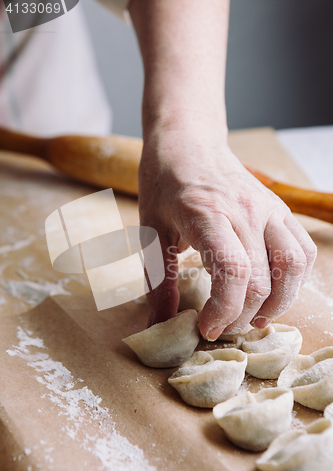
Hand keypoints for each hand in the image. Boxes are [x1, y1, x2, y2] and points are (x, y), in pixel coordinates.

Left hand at [139, 122, 316, 340]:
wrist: (188, 141)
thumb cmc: (164, 183)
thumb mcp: (150, 231)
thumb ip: (158, 281)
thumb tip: (160, 325)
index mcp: (208, 215)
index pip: (233, 272)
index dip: (224, 311)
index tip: (207, 327)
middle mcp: (246, 212)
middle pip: (263, 279)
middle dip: (243, 316)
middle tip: (223, 325)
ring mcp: (268, 208)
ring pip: (295, 266)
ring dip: (278, 301)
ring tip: (254, 315)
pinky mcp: (279, 209)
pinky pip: (302, 249)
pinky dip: (294, 278)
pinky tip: (272, 288)